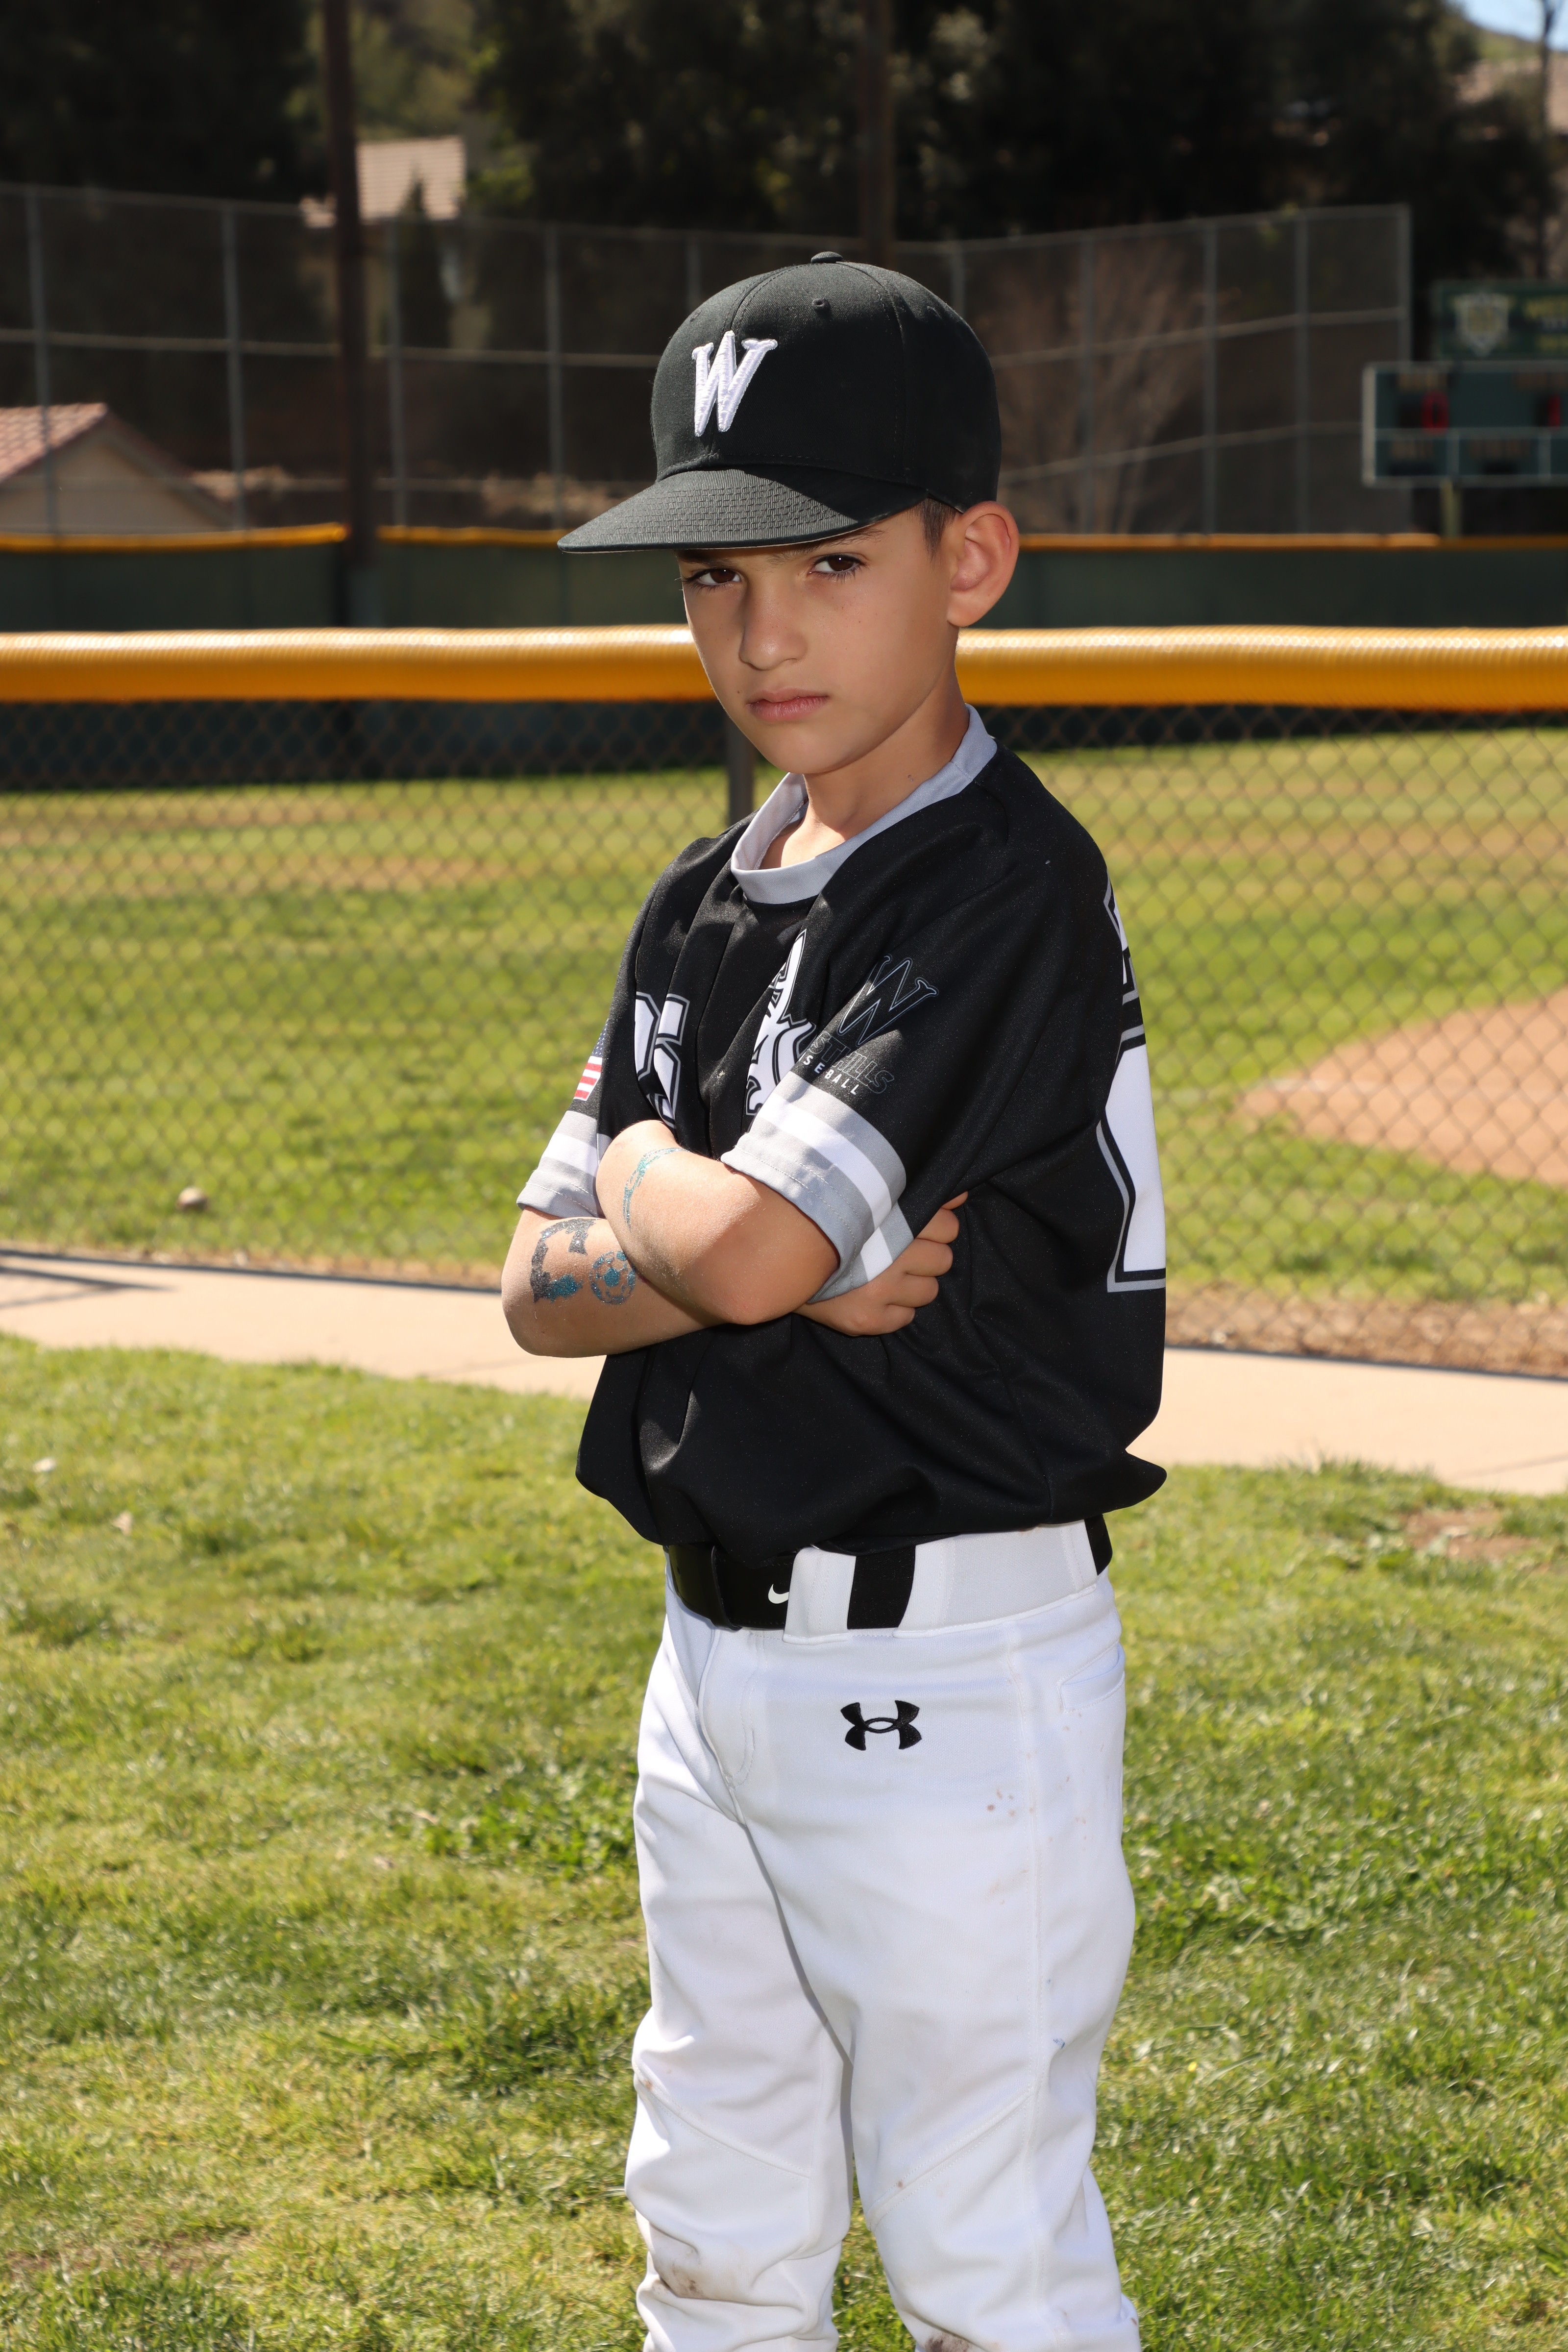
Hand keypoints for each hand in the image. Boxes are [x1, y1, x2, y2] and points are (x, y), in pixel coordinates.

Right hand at [796, 1196, 965, 1336]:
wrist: (773, 1255)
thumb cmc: (825, 1222)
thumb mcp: (865, 1198)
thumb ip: (913, 1194)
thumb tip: (959, 1196)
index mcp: (889, 1221)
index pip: (946, 1226)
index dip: (936, 1225)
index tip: (918, 1225)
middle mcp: (887, 1258)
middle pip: (943, 1259)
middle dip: (929, 1254)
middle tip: (904, 1250)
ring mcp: (877, 1292)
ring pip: (930, 1291)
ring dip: (915, 1283)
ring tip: (890, 1274)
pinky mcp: (866, 1320)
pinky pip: (907, 1317)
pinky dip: (896, 1308)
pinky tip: (876, 1294)